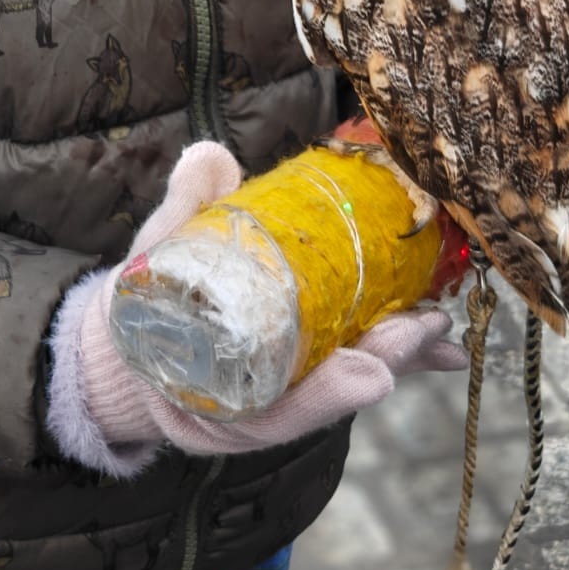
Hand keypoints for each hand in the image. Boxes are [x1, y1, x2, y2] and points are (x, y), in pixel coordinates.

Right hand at [46, 142, 465, 473]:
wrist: (130, 342)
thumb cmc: (139, 305)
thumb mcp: (149, 259)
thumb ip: (181, 210)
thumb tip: (211, 155)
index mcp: (213, 402)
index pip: (279, 413)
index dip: (326, 396)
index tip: (369, 371)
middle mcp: (258, 405)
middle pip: (332, 396)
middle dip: (382, 361)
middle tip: (420, 329)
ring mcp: (285, 386)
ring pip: (349, 378)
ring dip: (400, 355)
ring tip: (438, 327)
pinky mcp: (305, 363)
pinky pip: (353, 359)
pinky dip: (395, 350)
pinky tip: (438, 339)